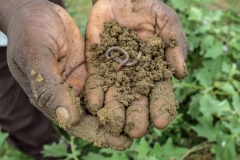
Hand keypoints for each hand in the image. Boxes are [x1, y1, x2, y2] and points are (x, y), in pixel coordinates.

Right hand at [4, 0, 131, 149]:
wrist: (36, 10)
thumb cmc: (30, 30)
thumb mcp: (36, 55)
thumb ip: (49, 87)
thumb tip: (66, 119)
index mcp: (51, 96)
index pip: (76, 122)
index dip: (98, 133)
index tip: (120, 141)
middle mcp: (67, 92)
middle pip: (93, 115)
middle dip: (114, 125)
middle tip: (137, 134)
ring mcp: (80, 79)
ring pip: (102, 100)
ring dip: (120, 109)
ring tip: (142, 118)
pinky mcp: (90, 67)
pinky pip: (106, 79)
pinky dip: (119, 88)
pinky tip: (136, 93)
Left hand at [85, 0, 188, 137]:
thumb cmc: (148, 8)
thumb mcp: (167, 22)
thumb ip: (175, 45)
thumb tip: (180, 73)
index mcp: (154, 69)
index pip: (160, 93)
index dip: (161, 107)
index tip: (161, 122)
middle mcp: (135, 75)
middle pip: (137, 99)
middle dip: (136, 115)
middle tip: (136, 131)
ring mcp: (115, 71)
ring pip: (115, 95)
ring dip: (114, 110)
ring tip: (113, 125)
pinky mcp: (98, 64)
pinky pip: (96, 81)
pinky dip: (95, 93)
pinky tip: (94, 106)